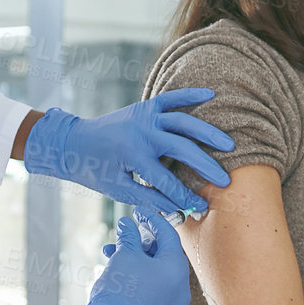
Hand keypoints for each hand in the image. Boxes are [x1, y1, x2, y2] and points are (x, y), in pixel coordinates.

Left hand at [23, 90, 234, 213]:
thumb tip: (178, 210)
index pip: (167, 180)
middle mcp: (142, 132)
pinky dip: (190, 95)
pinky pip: (171, 98)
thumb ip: (148, 198)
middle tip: (225, 180)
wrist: (74, 141)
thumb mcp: (117, 189)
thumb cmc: (94, 169)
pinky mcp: (145, 106)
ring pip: (183, 122)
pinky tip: (211, 94)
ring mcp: (145, 116)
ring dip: (208, 132)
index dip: (185, 196)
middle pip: (183, 148)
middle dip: (206, 166)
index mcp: (133, 154)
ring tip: (229, 144)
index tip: (201, 207)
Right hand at [59, 207, 190, 304]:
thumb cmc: (120, 292)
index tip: (138, 211)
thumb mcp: (124, 256)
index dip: (152, 219)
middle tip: (126, 232)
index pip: (169, 236)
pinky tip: (115, 269)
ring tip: (111, 251)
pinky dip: (136, 274)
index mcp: (177, 270)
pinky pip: (151, 286)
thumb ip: (129, 237)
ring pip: (154, 270)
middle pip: (163, 253)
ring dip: (134, 257)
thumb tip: (128, 225)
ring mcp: (170, 303)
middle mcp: (179, 287)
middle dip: (141, 241)